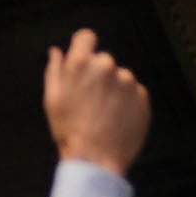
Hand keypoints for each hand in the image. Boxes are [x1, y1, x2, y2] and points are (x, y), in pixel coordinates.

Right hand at [45, 31, 151, 175]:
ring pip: (120, 78)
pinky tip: (116, 120)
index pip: (86, 36)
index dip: (83, 47)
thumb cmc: (69, 130)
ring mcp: (128, 81)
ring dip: (114, 90)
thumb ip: (55, 69)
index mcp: (82, 62)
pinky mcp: (142, 97)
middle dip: (97, 75)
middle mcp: (107, 66)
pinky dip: (127, 103)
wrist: (96, 160)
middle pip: (103, 61)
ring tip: (104, 115)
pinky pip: (133, 94)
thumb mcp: (52, 98)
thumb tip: (57, 51)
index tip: (83, 61)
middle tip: (90, 100)